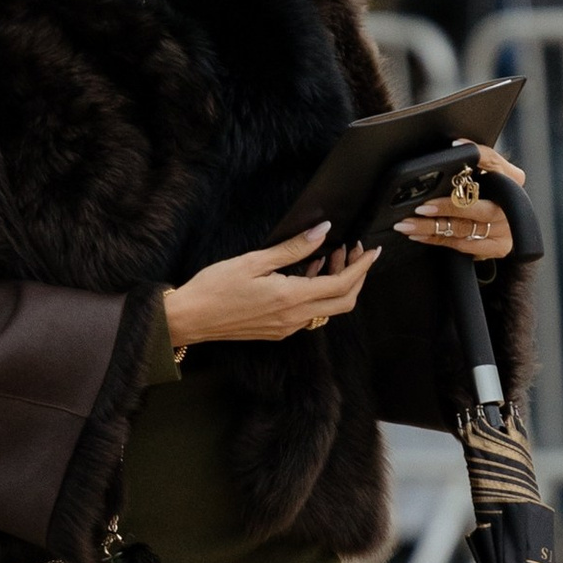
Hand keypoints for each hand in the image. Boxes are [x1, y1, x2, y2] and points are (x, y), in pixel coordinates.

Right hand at [164, 228, 378, 350]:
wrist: (189, 319)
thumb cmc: (214, 288)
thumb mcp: (254, 261)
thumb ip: (292, 248)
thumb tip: (322, 232)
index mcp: (290, 299)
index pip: (342, 286)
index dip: (362, 268)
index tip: (373, 251)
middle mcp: (294, 318)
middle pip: (344, 302)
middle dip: (356, 276)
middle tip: (354, 251)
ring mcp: (286, 328)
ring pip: (327, 309)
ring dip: (336, 283)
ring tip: (330, 255)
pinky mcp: (277, 330)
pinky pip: (309, 313)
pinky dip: (317, 292)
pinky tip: (307, 272)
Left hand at [396, 149, 525, 264]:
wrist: (504, 226)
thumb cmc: (486, 195)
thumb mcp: (483, 176)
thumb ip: (471, 166)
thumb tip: (449, 150)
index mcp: (511, 178)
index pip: (494, 161)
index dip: (477, 154)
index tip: (455, 146)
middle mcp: (510, 204)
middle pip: (477, 204)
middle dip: (447, 207)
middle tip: (421, 207)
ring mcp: (505, 228)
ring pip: (463, 228)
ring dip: (431, 226)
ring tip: (408, 223)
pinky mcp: (497, 247)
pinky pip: (461, 244)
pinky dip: (436, 238)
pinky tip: (418, 234)